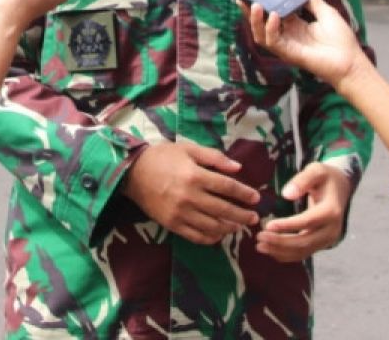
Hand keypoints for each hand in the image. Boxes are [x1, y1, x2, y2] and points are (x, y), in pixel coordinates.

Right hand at [122, 142, 260, 244]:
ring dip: (229, 228)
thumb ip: (214, 157)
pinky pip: (196, 236)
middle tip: (254, 218)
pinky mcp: (172, 224)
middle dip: (242, 215)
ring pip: (212, 226)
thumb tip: (238, 168)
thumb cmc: (163, 157)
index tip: (256, 198)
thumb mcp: (188, 149)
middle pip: (224, 209)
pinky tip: (219, 235)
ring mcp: (180, 213)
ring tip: (238, 227)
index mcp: (195, 175)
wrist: (132, 173)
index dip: (245, 194)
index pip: (228, 187)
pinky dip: (210, 238)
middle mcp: (190, 196)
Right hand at [244, 0, 366, 89]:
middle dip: (250, 12)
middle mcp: (287, 35)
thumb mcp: (325, 12)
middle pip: (262, 24)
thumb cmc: (341, 39)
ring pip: (261, 35)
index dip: (263, 2)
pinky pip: (273, 42)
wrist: (349, 61)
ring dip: (256, 20)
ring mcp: (286, 45)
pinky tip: (274, 16)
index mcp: (295, 25)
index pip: (273, 12)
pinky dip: (270, 29)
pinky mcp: (288, 53)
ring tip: (255, 5)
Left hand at [255, 162, 350, 262]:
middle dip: (280, 242)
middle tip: (259, 237)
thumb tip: (286, 194)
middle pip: (304, 242)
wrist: (340, 188)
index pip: (307, 222)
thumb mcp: (316, 171)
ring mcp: (328, 239)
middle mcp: (332, 229)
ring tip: (259, 245)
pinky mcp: (321, 244)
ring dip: (280, 251)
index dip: (287, 225)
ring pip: (302, 251)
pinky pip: (303, 253)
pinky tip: (270, 250)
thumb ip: (302, 180)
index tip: (267, 225)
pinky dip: (286, 254)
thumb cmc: (325, 177)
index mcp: (331, 211)